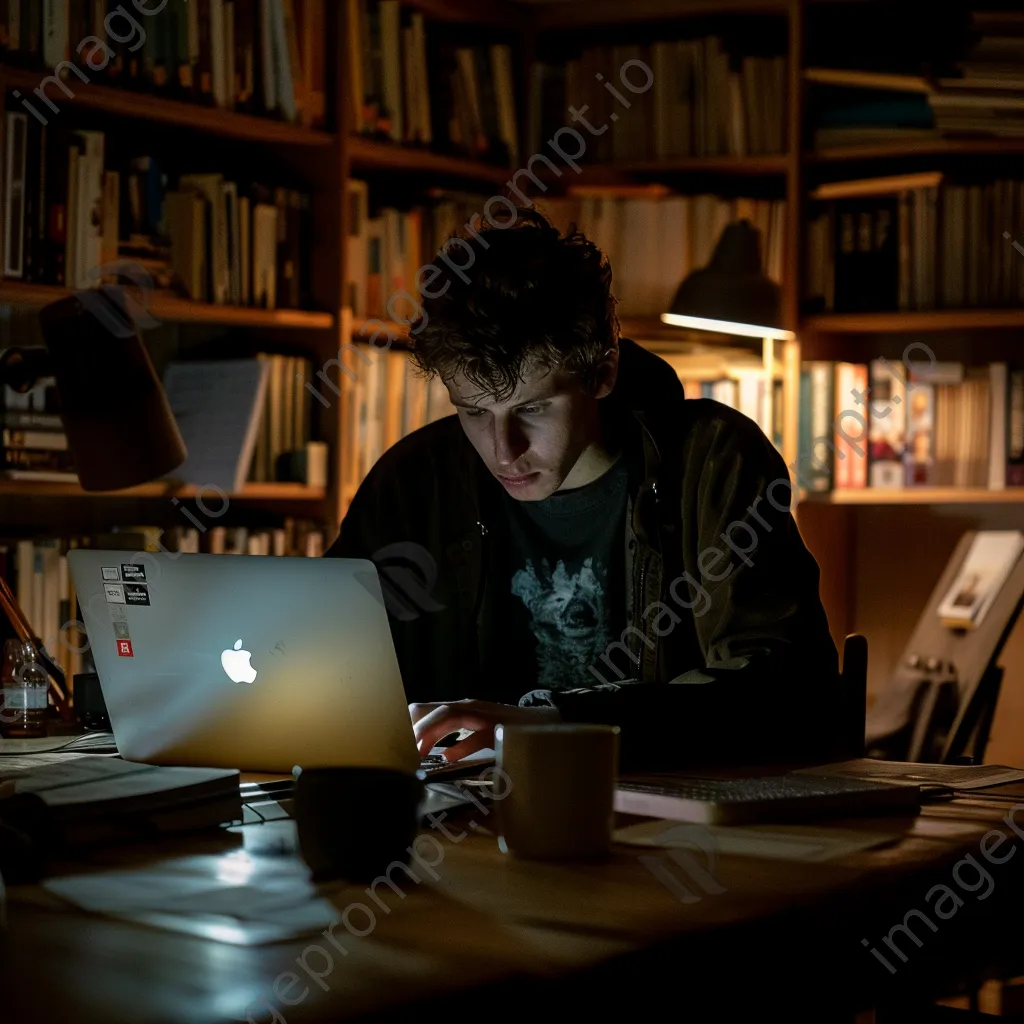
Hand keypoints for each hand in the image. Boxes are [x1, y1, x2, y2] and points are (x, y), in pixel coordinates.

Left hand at [409, 699, 560, 761]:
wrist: (542, 722)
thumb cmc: (508, 729)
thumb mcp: (477, 732)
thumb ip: (458, 739)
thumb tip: (440, 755)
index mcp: (459, 709)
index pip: (421, 709)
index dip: (404, 725)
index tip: (393, 745)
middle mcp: (467, 707)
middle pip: (428, 708)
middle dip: (411, 728)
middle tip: (402, 752)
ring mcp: (482, 714)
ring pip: (447, 715)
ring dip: (428, 733)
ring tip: (418, 754)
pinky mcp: (498, 727)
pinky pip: (476, 734)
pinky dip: (460, 745)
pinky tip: (449, 757)